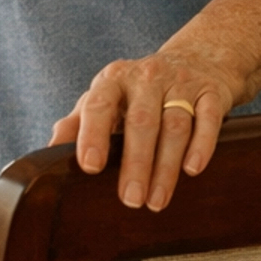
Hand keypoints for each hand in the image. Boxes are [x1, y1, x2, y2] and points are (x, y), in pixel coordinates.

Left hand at [51, 53, 232, 210]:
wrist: (197, 58)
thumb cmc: (140, 90)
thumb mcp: (107, 98)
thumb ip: (78, 123)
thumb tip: (48, 153)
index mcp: (113, 80)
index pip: (99, 105)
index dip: (92, 135)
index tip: (90, 167)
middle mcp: (146, 77)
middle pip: (141, 121)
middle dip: (135, 163)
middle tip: (130, 199)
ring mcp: (181, 83)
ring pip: (174, 125)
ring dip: (166, 166)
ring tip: (156, 201)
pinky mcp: (212, 92)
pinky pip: (208, 118)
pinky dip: (202, 145)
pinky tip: (193, 170)